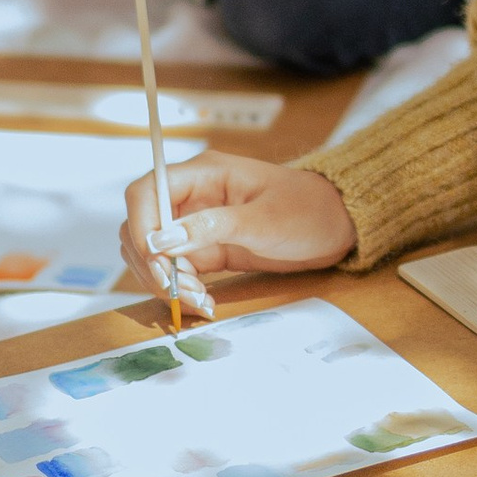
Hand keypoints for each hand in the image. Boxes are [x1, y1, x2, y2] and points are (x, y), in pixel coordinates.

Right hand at [117, 152, 357, 290]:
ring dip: (165, 280)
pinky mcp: (206, 249)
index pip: (146, 192)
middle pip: (142, 227)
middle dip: (152, 263)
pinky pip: (176, 269)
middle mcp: (192, 196)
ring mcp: (196, 224)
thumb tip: (161, 240)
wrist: (336, 226)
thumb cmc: (307, 210)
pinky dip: (181, 288)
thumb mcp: (263, 220)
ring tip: (198, 300)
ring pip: (154, 253)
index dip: (140, 226)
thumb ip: (211, 227)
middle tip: (181, 292)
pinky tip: (204, 302)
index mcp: (202, 173)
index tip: (155, 261)